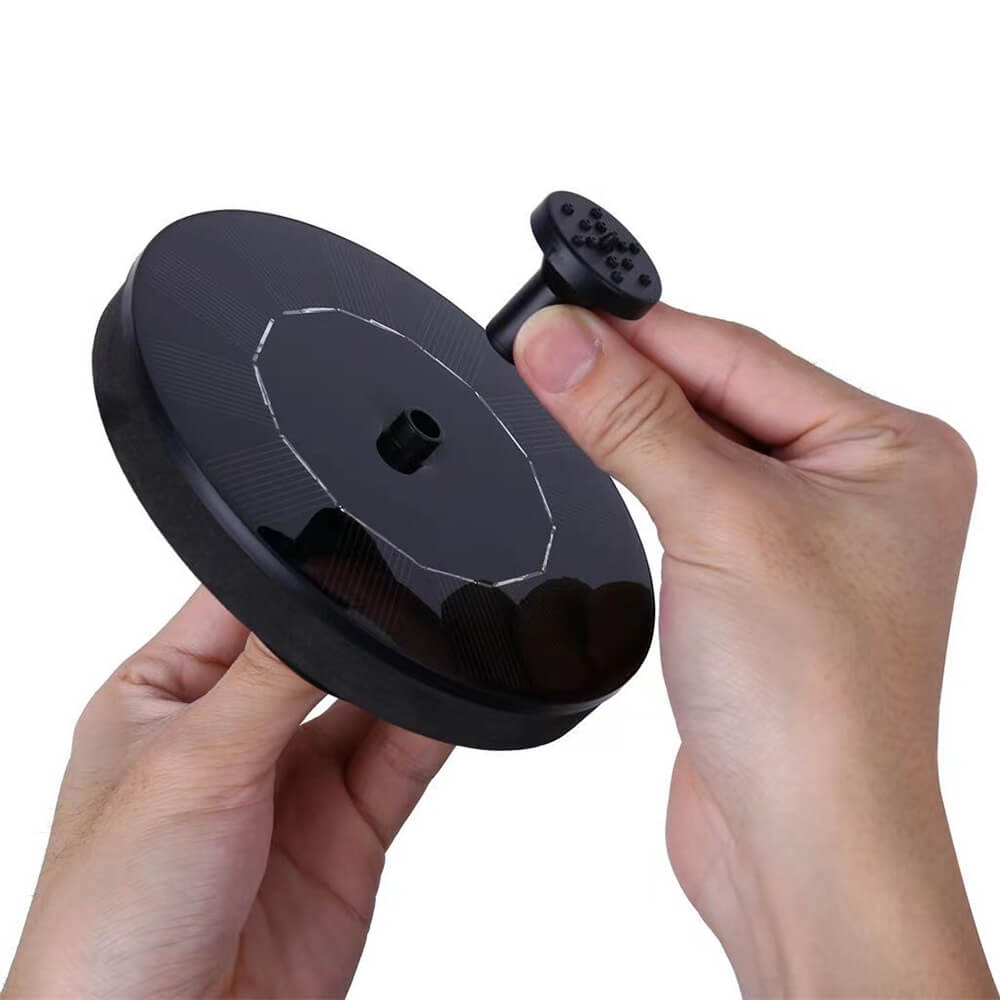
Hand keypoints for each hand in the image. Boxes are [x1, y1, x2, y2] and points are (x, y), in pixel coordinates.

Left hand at [4, 589, 450, 998]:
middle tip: (401, 606)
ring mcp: (294, 782)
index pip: (240, 603)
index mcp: (164, 695)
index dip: (294, 574)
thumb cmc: (110, 926)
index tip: (350, 552)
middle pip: (315, 648)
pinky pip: (403, 759)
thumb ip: (270, 675)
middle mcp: (233, 731)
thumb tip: (327, 589)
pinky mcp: (347, 831)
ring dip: (404, 676)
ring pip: (370, 700)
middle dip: (357, 628)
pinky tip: (449, 701)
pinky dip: (434, 728)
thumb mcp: (190, 767)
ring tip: (432, 652)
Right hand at [515, 304, 995, 997]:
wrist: (803, 845)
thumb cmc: (820, 707)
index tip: (555, 311)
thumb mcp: (723, 525)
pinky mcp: (754, 581)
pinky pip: (686, 498)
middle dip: (630, 374)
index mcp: (890, 450)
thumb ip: (633, 421)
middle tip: (542, 345)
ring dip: (630, 424)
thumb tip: (561, 340)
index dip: (638, 329)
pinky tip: (601, 460)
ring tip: (559, 389)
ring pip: (695, 444)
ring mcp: (803, 536)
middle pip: (717, 392)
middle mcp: (854, 487)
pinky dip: (638, 476)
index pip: (739, 353)